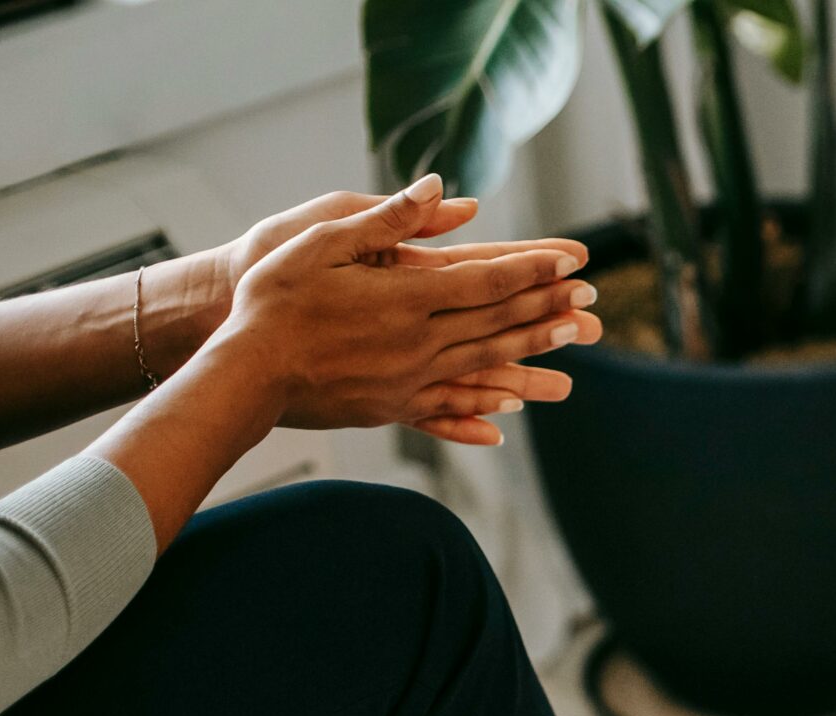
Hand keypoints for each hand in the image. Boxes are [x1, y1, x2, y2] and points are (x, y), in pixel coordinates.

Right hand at [210, 176, 599, 441]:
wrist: (243, 372)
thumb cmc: (272, 298)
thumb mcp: (322, 241)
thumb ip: (386, 218)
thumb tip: (440, 188)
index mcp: (406, 298)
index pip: (488, 280)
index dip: (535, 270)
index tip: (574, 261)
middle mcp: (418, 343)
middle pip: (498, 322)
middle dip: (549, 306)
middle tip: (593, 299)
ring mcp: (409, 379)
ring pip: (486, 362)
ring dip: (533, 349)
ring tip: (574, 339)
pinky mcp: (393, 406)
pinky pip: (451, 405)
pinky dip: (485, 403)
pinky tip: (511, 407)